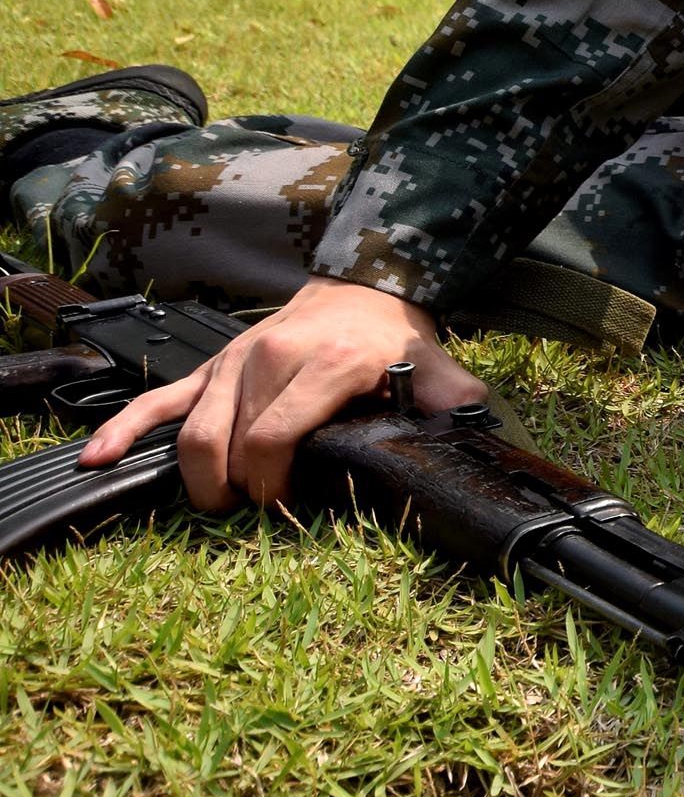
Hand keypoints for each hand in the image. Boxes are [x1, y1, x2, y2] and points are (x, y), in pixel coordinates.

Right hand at [75, 277, 483, 510]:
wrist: (363, 282)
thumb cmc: (392, 335)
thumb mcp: (431, 362)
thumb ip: (450, 395)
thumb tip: (473, 421)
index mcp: (327, 363)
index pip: (277, 435)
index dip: (272, 485)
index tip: (282, 512)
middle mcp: (272, 359)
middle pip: (231, 442)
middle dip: (236, 489)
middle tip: (252, 515)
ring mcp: (234, 362)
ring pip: (195, 429)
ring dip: (198, 476)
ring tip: (215, 504)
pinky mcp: (212, 366)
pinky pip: (160, 398)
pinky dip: (126, 430)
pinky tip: (96, 457)